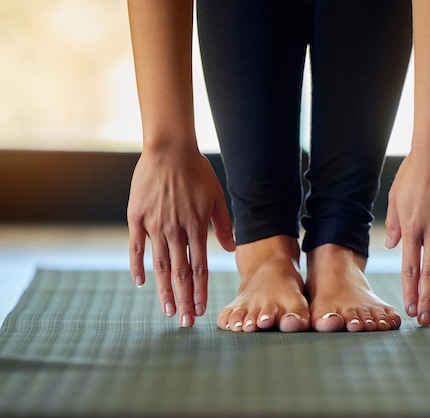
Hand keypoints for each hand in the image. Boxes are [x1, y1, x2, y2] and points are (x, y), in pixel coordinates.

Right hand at [127, 146, 234, 326]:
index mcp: (197, 228)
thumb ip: (224, 225)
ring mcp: (154, 226)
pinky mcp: (137, 218)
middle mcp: (176, 231)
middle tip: (186, 322)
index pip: (200, 268)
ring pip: (160, 266)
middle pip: (180, 273)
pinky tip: (141, 283)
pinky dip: (138, 266)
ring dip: (164, 290)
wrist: (169, 149)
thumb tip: (230, 250)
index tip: (202, 310)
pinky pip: (136, 247)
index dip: (200, 291)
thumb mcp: (217, 197)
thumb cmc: (197, 172)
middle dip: (184, 300)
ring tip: (168, 311)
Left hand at [385, 146, 429, 326]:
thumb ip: (395, 225)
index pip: (409, 269)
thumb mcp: (395, 198)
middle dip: (425, 299)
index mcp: (411, 228)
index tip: (409, 308)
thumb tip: (394, 248)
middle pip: (428, 273)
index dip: (410, 291)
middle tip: (425, 320)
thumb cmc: (413, 173)